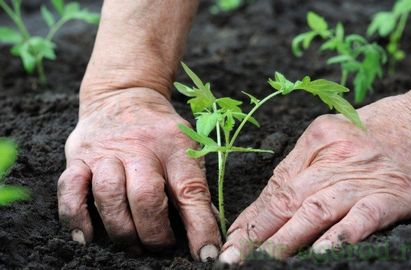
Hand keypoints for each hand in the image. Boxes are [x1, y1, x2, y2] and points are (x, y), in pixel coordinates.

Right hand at [57, 88, 220, 260]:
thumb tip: (208, 232)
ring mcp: (105, 152)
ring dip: (121, 230)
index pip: (191, 191)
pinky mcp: (78, 157)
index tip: (206, 255)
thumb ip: (194, 188)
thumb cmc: (160, 132)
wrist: (124, 96)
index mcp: (174, 147)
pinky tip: (87, 237)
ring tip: (132, 244)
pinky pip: (70, 189)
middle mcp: (140, 148)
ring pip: (109, 195)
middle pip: (146, 197)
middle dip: (154, 233)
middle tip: (160, 247)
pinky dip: (76, 218)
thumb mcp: (186, 149)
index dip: (200, 227)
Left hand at [219, 82, 410, 263]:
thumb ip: (302, 167)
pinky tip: (319, 253)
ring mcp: (360, 177)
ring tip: (265, 260)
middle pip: (287, 199)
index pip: (275, 186)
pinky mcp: (390, 194)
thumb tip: (270, 203)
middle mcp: (332, 158)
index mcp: (314, 141)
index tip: (233, 238)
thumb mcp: (330, 137)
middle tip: (234, 256)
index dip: (252, 216)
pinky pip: (361, 218)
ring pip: (315, 210)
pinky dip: (338, 236)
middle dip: (257, 232)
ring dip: (287, 238)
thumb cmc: (373, 131)